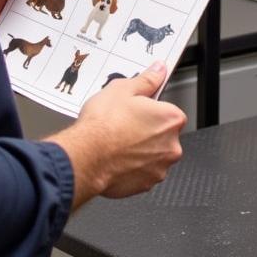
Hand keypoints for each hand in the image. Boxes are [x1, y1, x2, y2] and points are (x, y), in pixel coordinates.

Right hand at [51, 62, 185, 206]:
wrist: (85, 157)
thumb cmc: (103, 125)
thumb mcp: (123, 89)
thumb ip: (147, 80)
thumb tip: (158, 70)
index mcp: (170, 119)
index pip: (169, 112)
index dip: (151, 110)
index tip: (138, 110)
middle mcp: (171, 146)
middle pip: (163, 135)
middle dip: (147, 131)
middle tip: (124, 125)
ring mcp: (159, 168)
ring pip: (153, 155)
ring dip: (140, 151)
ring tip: (117, 142)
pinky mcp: (145, 185)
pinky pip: (142, 172)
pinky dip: (132, 167)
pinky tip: (115, 158)